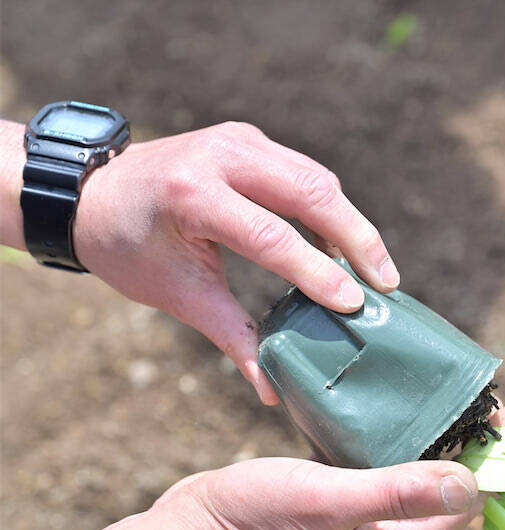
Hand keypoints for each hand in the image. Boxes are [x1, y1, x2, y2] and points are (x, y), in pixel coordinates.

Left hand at [74, 122, 399, 403]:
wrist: (93, 193)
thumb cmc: (129, 249)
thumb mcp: (176, 295)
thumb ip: (230, 336)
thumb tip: (271, 391)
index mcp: (192, 194)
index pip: (270, 236)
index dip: (316, 272)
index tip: (354, 305)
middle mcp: (220, 154)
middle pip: (310, 191)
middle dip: (356, 239)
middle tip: (387, 285)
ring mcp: (237, 139)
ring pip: (316, 177)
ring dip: (351, 223)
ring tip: (376, 271)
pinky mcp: (248, 139)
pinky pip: (303, 172)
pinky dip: (330, 209)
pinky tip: (345, 246)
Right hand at [157, 403, 504, 529]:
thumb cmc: (256, 520)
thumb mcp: (330, 499)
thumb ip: (398, 492)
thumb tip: (474, 484)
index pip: (461, 505)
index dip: (492, 463)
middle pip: (442, 490)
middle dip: (470, 449)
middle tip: (490, 401)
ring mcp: (354, 521)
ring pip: (409, 476)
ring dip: (434, 441)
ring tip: (450, 398)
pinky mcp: (330, 501)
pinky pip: (375, 469)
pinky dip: (393, 441)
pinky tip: (391, 411)